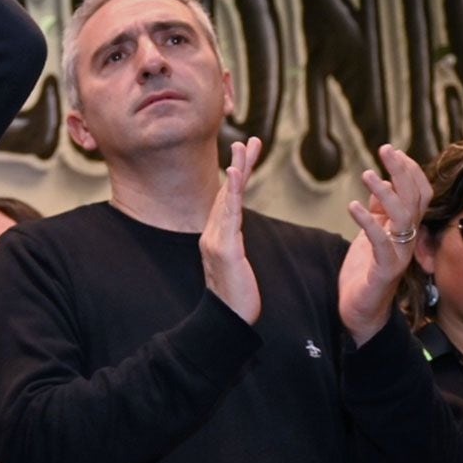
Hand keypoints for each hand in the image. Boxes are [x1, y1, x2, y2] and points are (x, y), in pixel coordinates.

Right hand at [201, 137, 261, 323]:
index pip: (229, 200)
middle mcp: (212, 234)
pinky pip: (229, 215)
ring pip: (228, 198)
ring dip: (237, 171)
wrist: (227, 321)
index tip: (247, 155)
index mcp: (216, 237)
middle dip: (239, 165)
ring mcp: (216, 240)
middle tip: (251, 141)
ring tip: (245, 148)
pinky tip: (235, 175)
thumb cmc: (236, 298)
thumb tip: (236, 236)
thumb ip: (235, 247)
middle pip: (227, 193)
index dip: (237, 176)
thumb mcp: (237, 266)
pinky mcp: (224, 248)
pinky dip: (232, 193)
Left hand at [339, 143, 430, 345]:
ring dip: (386, 193)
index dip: (409, 171)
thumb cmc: (365, 273)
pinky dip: (368, 223)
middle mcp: (406, 240)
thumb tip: (379, 183)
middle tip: (386, 150)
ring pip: (403, 218)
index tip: (392, 151)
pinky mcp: (383, 271)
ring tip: (367, 174)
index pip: (418, 193)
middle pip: (415, 199)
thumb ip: (378, 212)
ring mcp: (398, 256)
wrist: (359, 313)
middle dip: (402, 172)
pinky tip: (353, 207)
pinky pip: (381, 244)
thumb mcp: (371, 235)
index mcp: (404, 230)